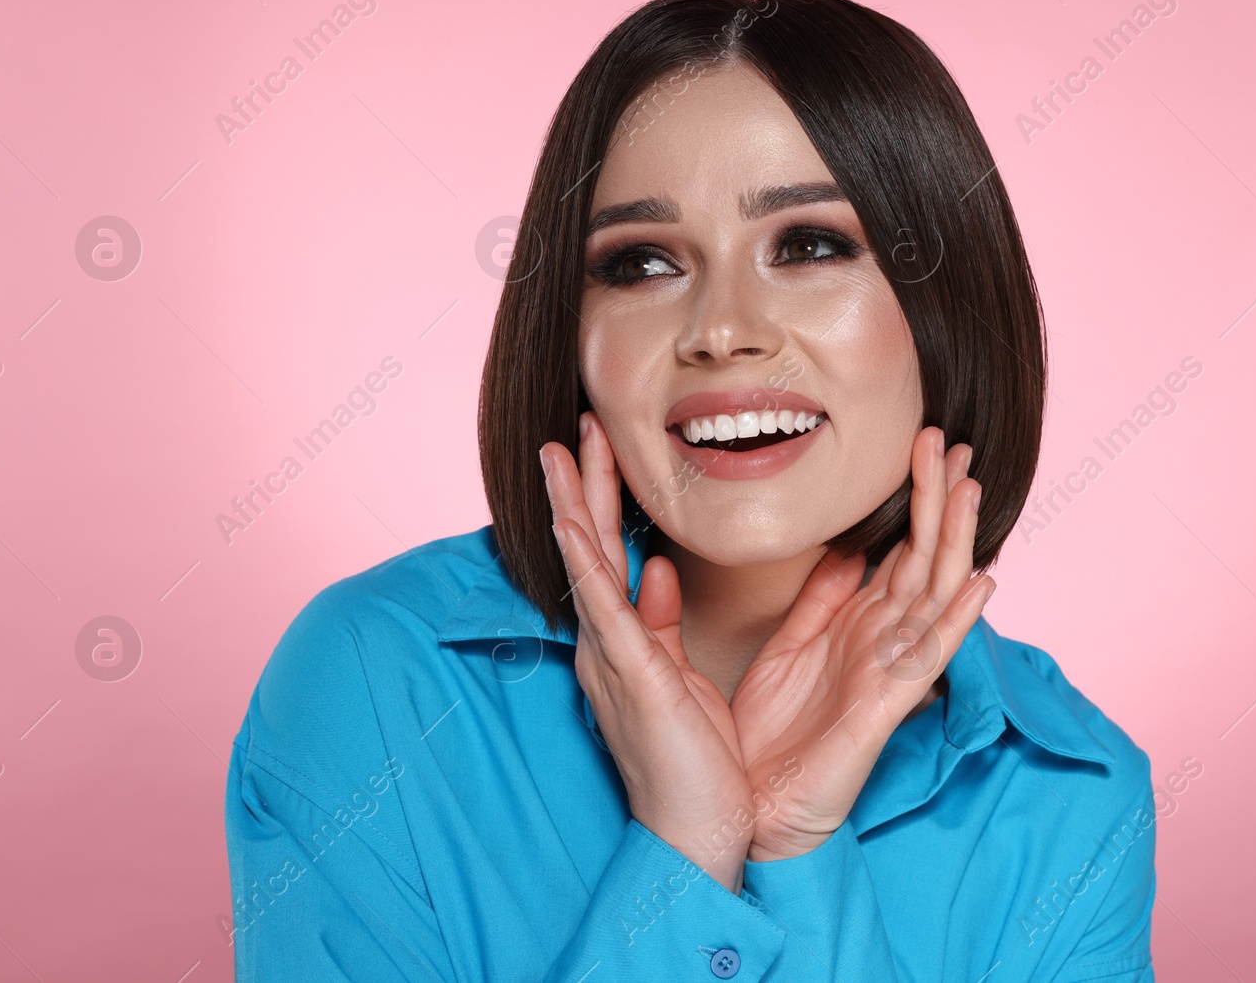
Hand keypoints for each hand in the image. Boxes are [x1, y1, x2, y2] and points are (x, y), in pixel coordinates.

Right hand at [541, 412, 755, 892]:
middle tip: (573, 425)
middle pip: (590, 548)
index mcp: (621, 641)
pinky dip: (585, 564)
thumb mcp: (678, 677)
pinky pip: (604, 611)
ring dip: (574, 505)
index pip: (608, 555)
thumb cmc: (692, 761)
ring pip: (588, 566)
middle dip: (582, 484)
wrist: (694, 831)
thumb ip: (662, 624)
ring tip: (561, 451)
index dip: (602, 500)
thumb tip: (661, 574)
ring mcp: (612, 658)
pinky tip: (572, 525)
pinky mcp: (633, 677)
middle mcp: (604, 644)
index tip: (600, 448)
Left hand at [729, 427, 995, 860]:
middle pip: (921, 557)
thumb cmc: (770, 734)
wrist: (753, 806)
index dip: (913, 497)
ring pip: (932, 591)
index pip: (898, 548)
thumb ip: (820, 599)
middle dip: (936, 500)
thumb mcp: (789, 646)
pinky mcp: (886, 705)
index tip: (921, 443)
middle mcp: (882, 641)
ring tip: (969, 487)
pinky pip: (927, 653)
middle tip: (948, 441)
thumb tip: (846, 549)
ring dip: (954, 539)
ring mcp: (890, 670)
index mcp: (857, 624)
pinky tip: (980, 582)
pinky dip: (957, 618)